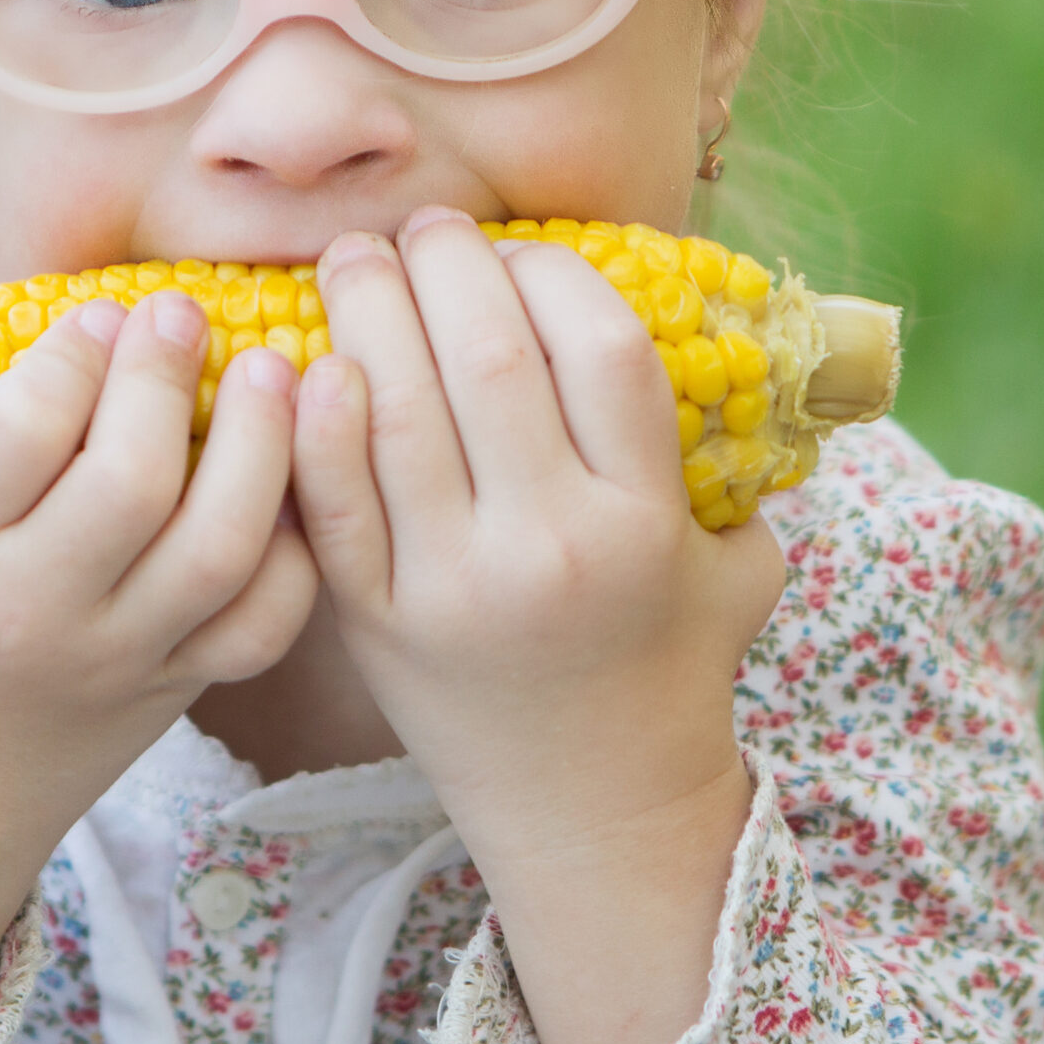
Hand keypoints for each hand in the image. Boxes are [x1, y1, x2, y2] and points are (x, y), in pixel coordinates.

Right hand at [0, 294, 316, 1043]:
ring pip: (218, 549)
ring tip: (273, 368)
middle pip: (131, 483)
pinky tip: (290, 473)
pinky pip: (268, 618)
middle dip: (166, 378)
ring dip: (261, 445)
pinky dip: (296, 545)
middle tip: (180, 313)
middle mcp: (36, 612)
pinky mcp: (187, 683)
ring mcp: (123, 655)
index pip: (19, 435)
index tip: (99, 313)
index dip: (70, 356)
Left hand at [292, 209, 783, 1043]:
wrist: (597, 814)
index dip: (550, 271)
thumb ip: (727, 460)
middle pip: (488, 358)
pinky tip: (309, 360)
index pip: (599, 347)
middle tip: (420, 229)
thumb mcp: (734, 564)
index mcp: (644, 521)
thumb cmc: (670, 666)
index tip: (516, 246)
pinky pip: (335, 498)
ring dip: (367, 312)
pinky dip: (317, 421)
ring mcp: (455, 585)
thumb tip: (702, 326)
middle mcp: (551, 546)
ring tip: (353, 261)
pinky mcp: (379, 623)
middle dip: (446, 267)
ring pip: (398, 410)